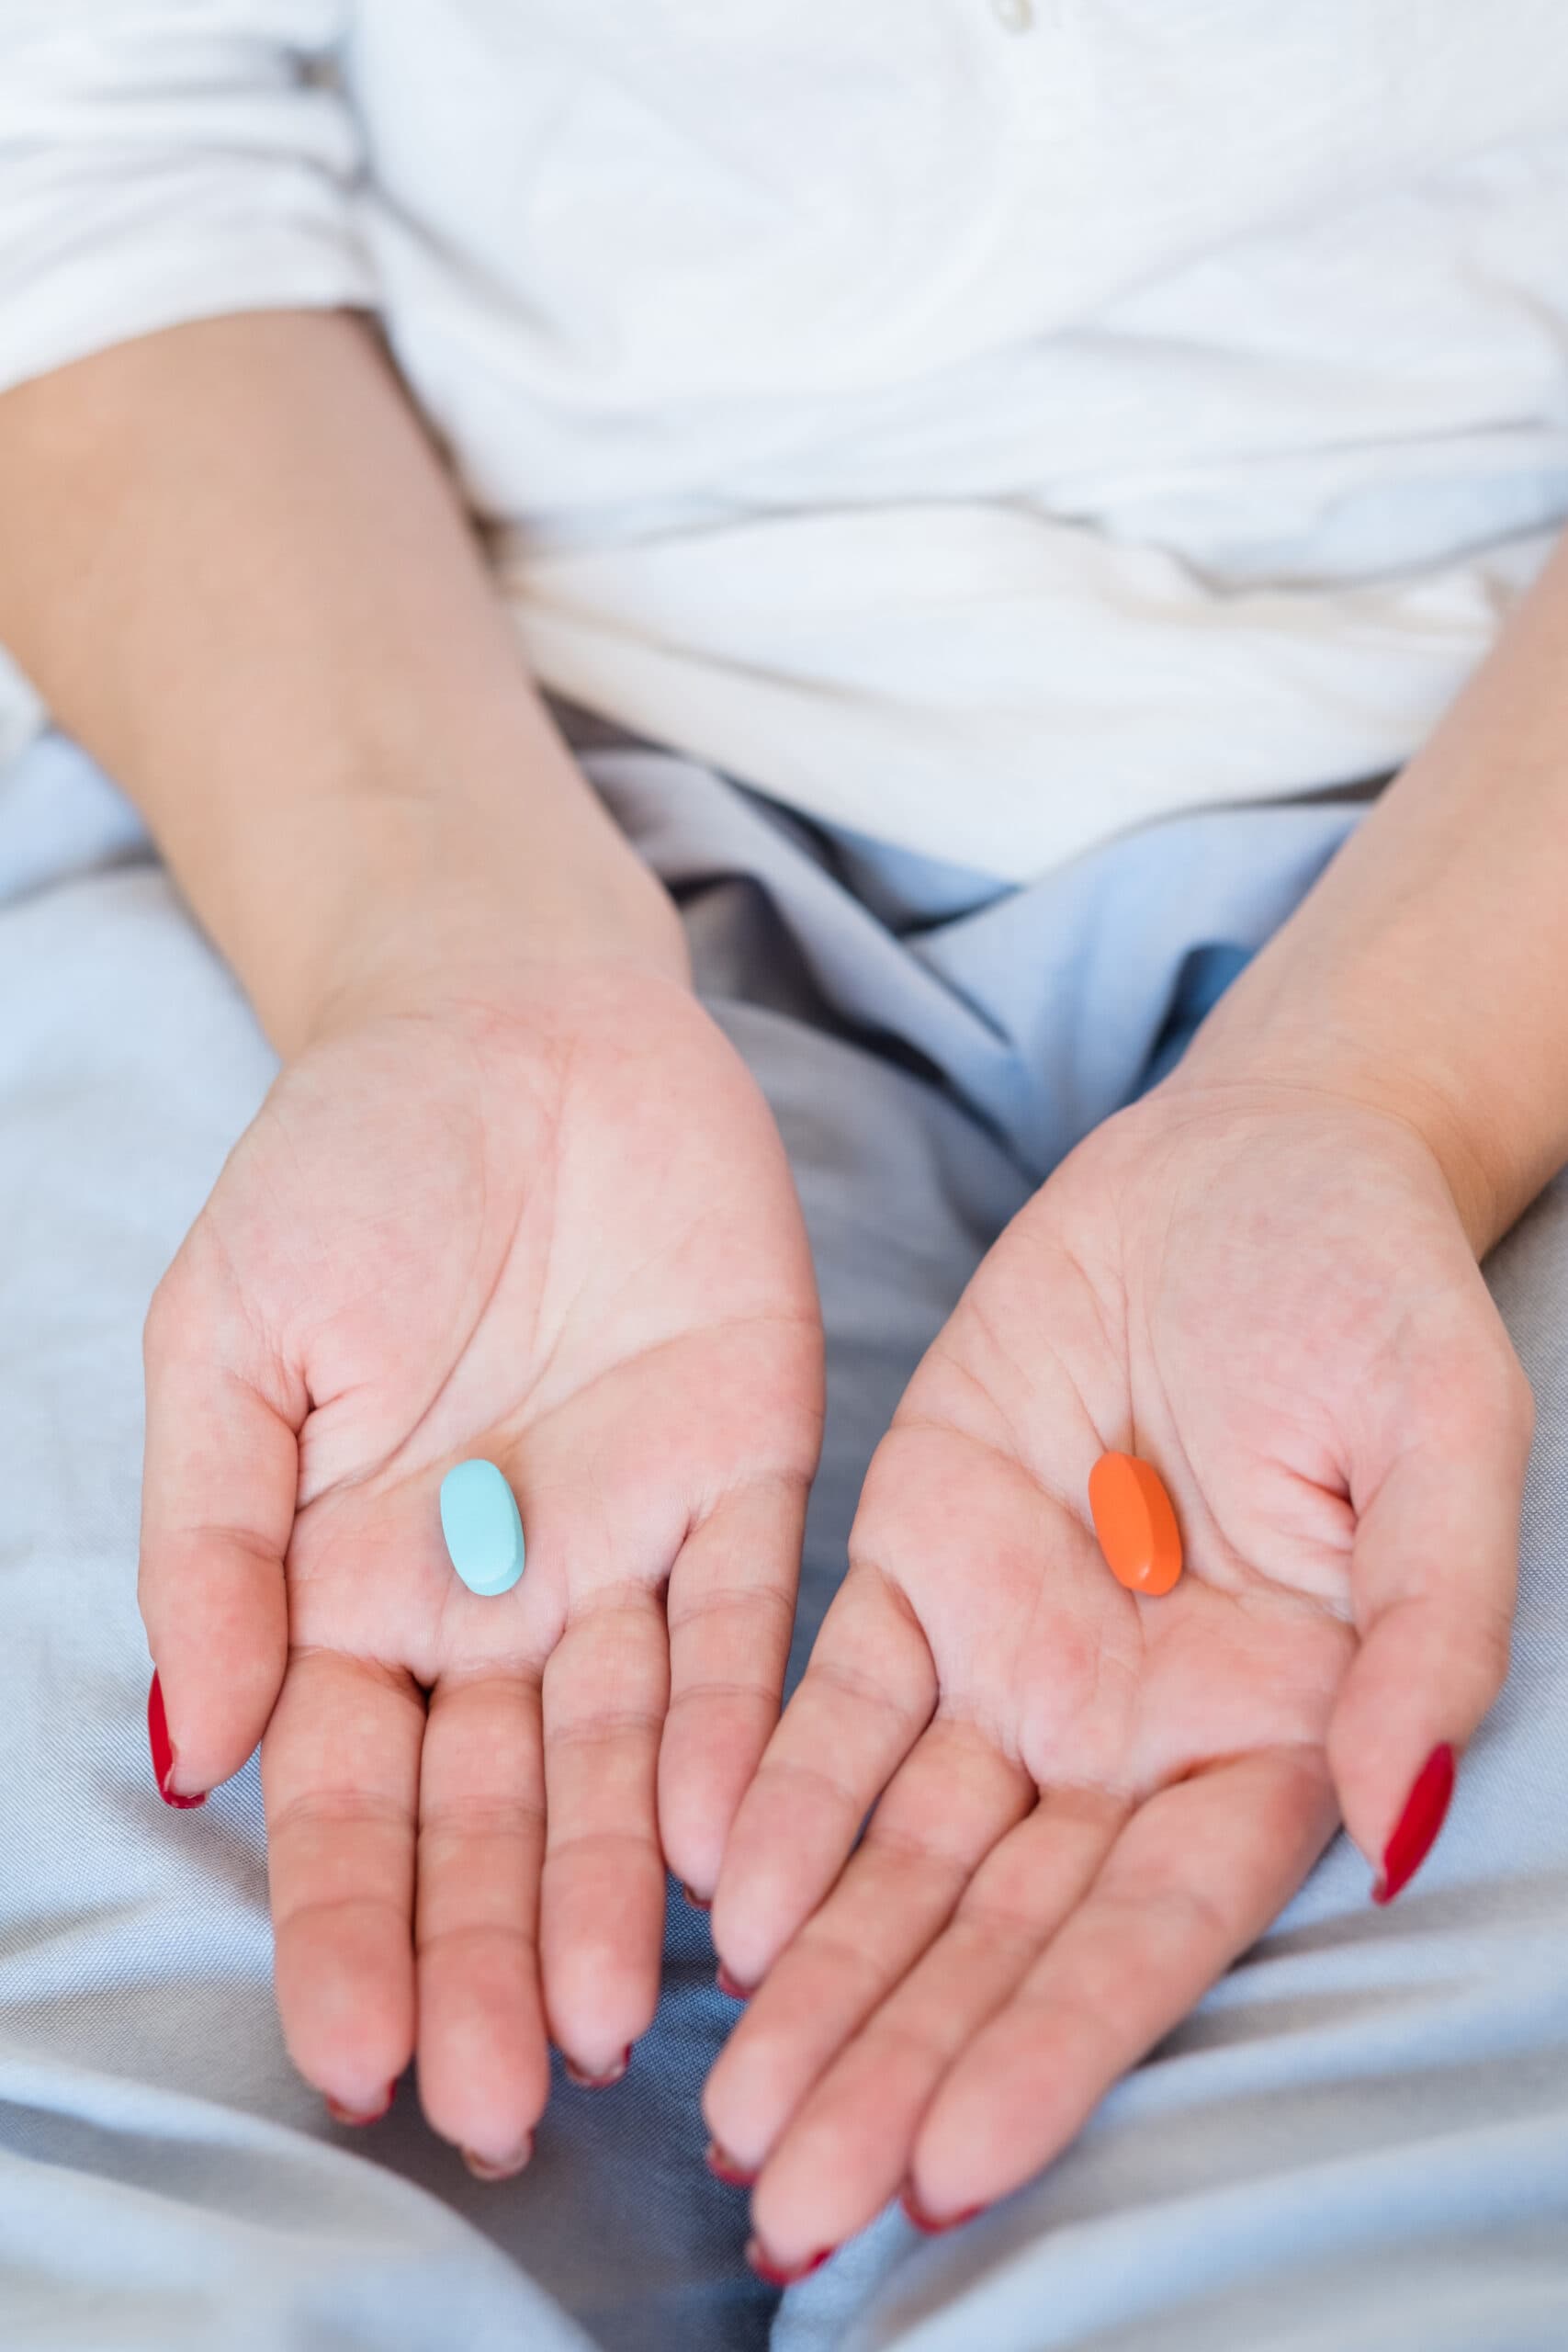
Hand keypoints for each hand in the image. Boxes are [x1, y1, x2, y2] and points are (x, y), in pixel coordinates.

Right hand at [138, 957, 821, 2168]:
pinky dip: (733, 1731)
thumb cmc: (348, 1165)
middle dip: (493, 1955)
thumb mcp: (231, 1339)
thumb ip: (212, 1541)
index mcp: (356, 1584)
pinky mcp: (748, 1473)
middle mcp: (499, 1598)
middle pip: (494, 1811)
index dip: (350, 1924)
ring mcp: (629, 1546)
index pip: (350, 1792)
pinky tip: (729, 1848)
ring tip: (618, 2030)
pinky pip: (744, 1625)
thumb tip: (190, 1752)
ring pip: (623, 1755)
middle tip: (505, 2105)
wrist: (509, 1018)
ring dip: (617, 1890)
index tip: (357, 2058)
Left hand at [703, 1078, 1530, 2266]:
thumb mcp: (1439, 1432)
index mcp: (1266, 1728)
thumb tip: (1383, 1809)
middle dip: (899, 2061)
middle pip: (1002, 1928)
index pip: (1152, 1925)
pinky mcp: (916, 1559)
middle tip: (792, 2204)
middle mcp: (1126, 1726)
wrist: (1248, 1156)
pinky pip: (833, 1704)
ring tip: (732, 2114)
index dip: (1057, 2045)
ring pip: (902, 1851)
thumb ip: (1427, 1619)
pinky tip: (714, 1899)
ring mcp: (1011, 1651)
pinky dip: (776, 1800)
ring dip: (818, 1979)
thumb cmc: (1368, 1290)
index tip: (956, 2166)